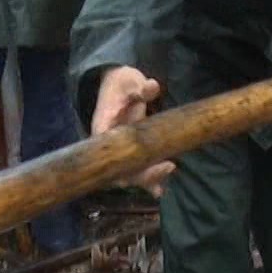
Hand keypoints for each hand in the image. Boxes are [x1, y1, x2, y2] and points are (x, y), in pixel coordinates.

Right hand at [92, 66, 175, 196]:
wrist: (117, 85)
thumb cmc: (121, 84)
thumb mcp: (130, 81)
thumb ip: (141, 87)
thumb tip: (152, 86)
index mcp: (103, 128)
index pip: (109, 151)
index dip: (124, 161)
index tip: (146, 159)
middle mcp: (108, 145)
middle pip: (118, 170)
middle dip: (142, 175)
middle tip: (168, 166)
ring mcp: (118, 152)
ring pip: (127, 174)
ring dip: (146, 180)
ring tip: (163, 184)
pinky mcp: (129, 153)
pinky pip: (136, 171)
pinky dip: (148, 181)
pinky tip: (160, 191)